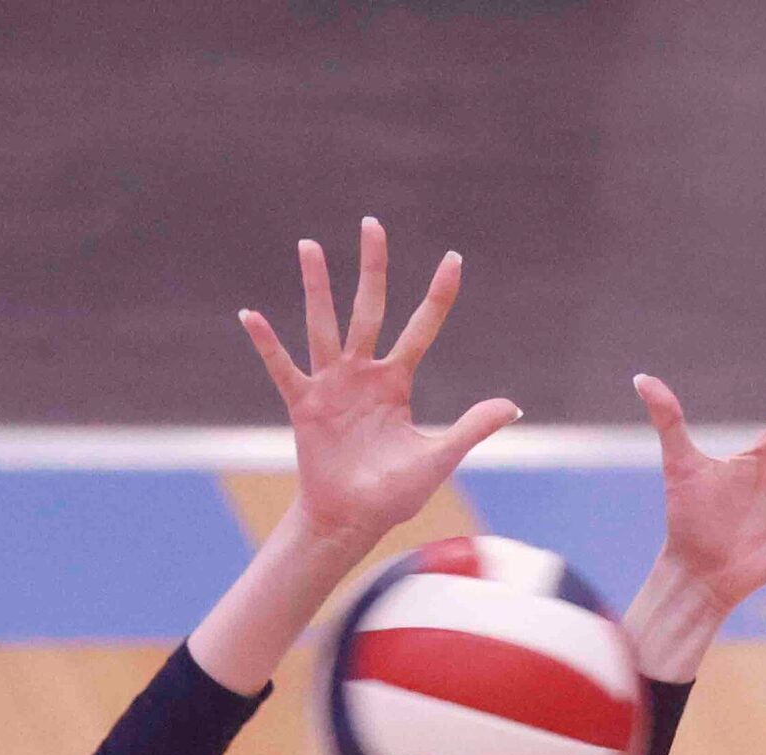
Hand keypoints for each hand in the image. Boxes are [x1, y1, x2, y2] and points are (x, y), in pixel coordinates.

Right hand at [238, 217, 520, 553]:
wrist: (353, 521)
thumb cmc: (393, 493)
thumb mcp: (440, 458)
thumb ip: (472, 427)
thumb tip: (514, 406)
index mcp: (396, 382)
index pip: (422, 327)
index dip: (438, 295)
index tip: (454, 258)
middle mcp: (363, 374)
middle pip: (370, 308)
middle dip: (373, 267)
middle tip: (372, 223)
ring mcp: (332, 386)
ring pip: (325, 325)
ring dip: (318, 287)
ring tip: (310, 245)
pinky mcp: (305, 405)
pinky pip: (284, 369)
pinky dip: (267, 344)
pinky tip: (250, 314)